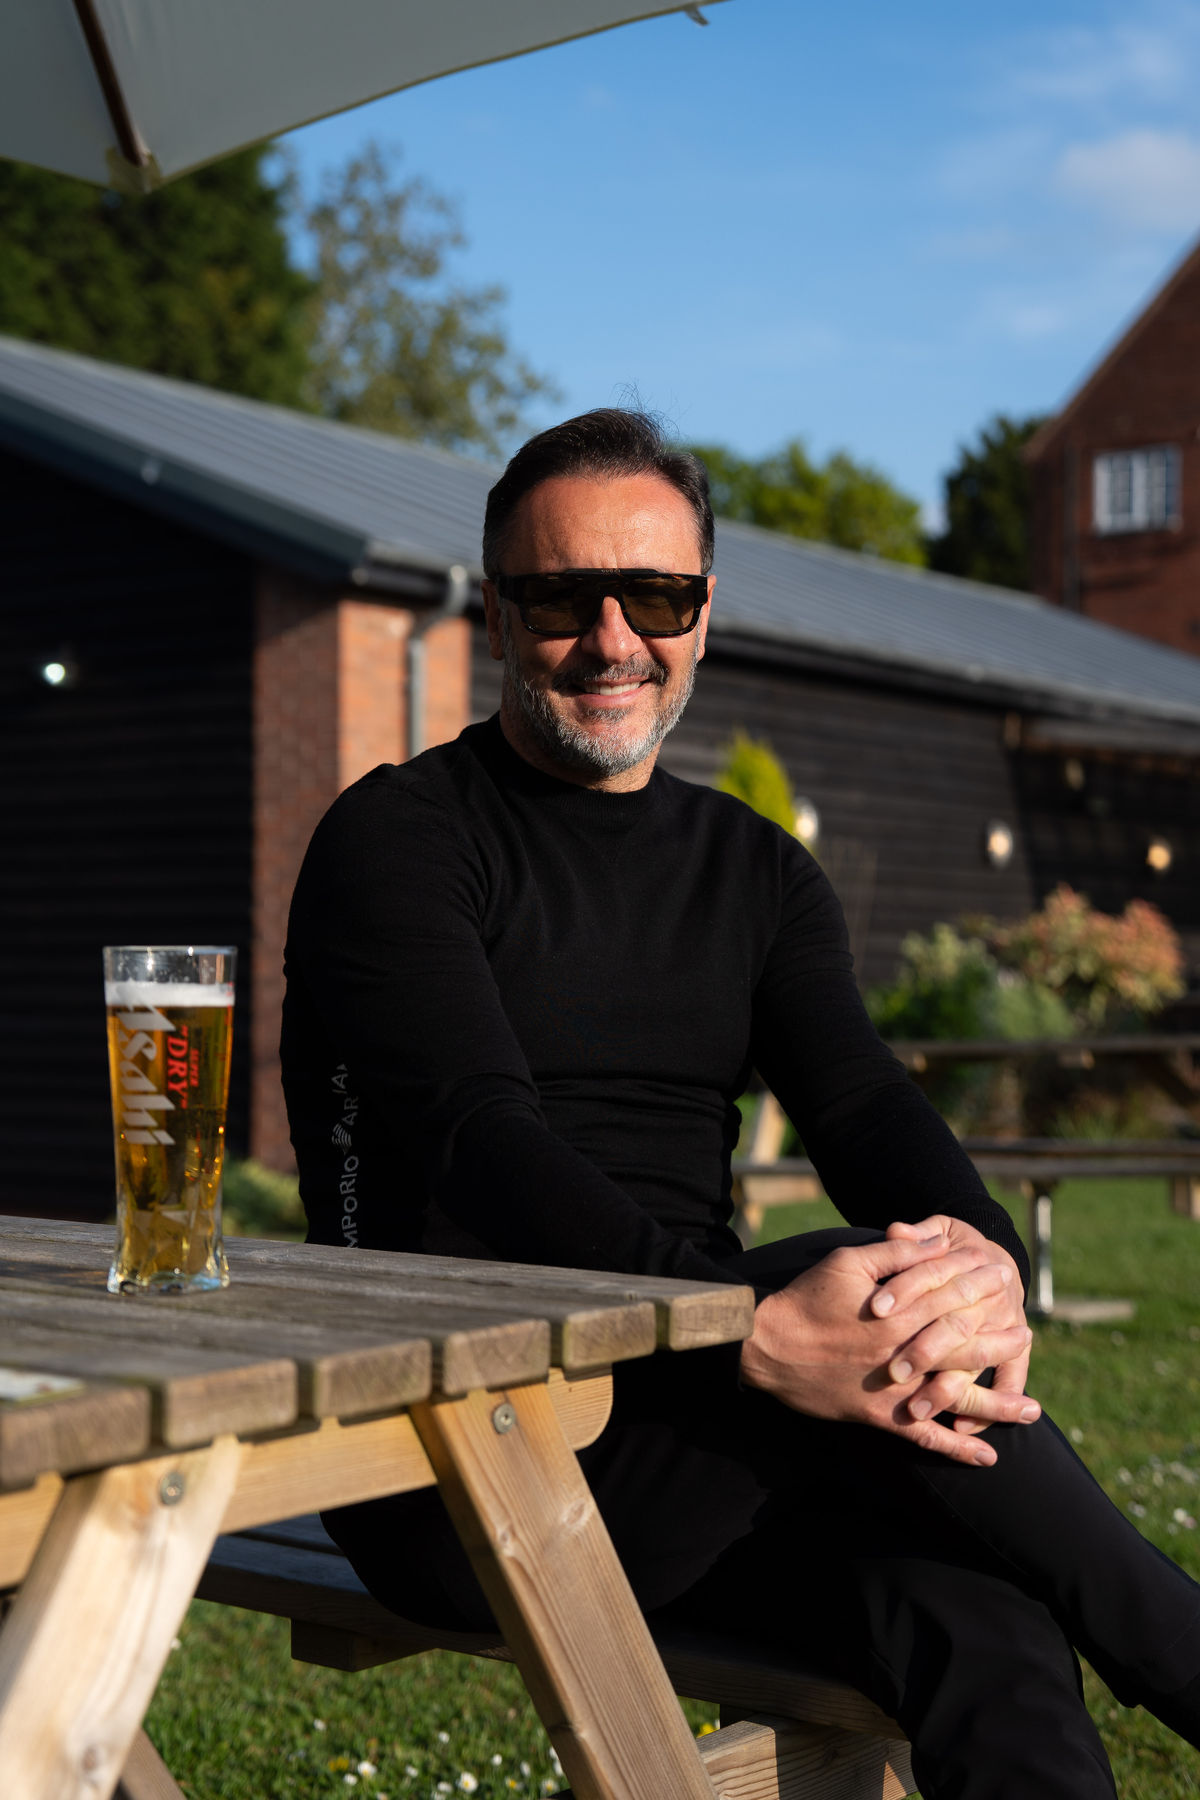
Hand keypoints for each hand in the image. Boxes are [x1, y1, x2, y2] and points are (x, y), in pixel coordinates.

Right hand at [739, 1233, 1037, 1465]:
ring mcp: (894, 1390)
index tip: (1007, 1282)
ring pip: (956, 1400)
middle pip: (966, 1350)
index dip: (981, 1290)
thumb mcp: (847, 1261)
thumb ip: (896, 1254)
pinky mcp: (879, 1416)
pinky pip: (925, 1436)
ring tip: (1033, 1410)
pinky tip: (986, 1457)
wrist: (767, 1347)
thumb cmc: (807, 1298)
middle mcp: (904, 1355)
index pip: (952, 1300)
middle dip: (1000, 1344)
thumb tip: (936, 1241)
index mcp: (899, 1314)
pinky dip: (956, 1449)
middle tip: (1028, 1337)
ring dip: (996, 1406)